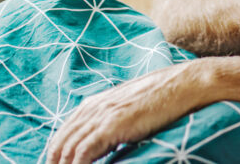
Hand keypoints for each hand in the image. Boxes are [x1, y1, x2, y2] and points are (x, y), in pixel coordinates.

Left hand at [46, 62, 203, 163]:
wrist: (183, 84)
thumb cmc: (163, 97)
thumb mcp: (130, 108)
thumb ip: (112, 122)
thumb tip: (104, 144)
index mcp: (93, 104)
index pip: (62, 135)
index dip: (56, 156)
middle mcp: (92, 108)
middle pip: (59, 144)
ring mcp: (101, 115)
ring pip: (66, 150)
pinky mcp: (111, 125)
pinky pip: (82, 153)